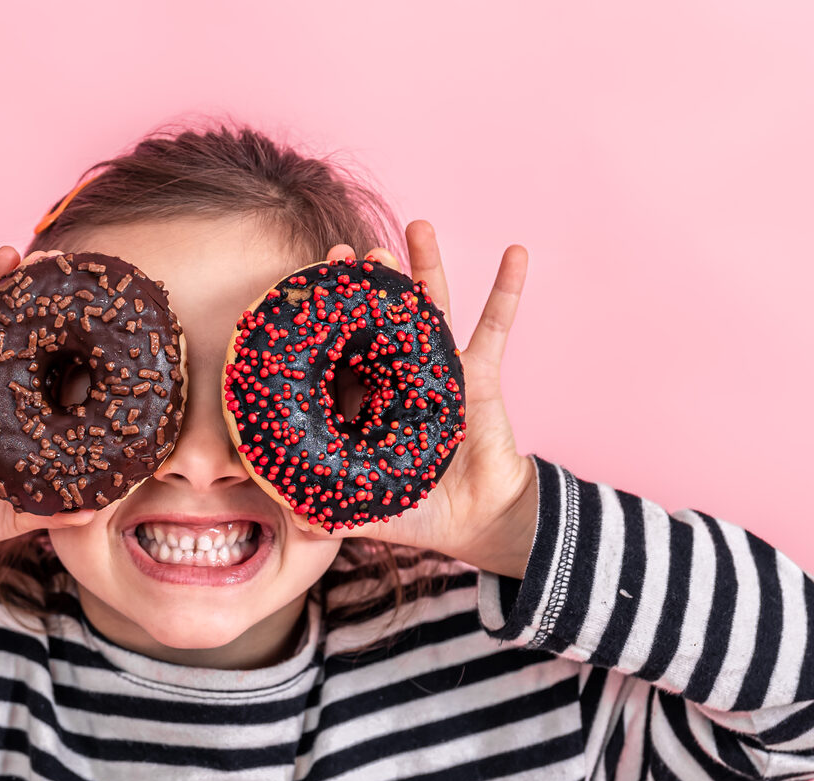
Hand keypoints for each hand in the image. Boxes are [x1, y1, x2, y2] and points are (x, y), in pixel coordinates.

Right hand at [0, 246, 95, 561]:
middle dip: (32, 290)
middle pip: (12, 323)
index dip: (68, 332)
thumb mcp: (21, 509)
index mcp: (15, 405)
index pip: (48, 358)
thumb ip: (54, 507)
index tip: (95, 302)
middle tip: (59, 261)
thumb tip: (95, 513)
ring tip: (9, 252)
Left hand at [285, 223, 537, 578]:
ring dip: (427, 266)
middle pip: (381, 318)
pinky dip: (507, 290)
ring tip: (417, 226)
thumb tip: (297, 519)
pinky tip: (515, 252)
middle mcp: (400, 376)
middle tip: (353, 250)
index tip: (312, 289)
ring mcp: (442, 368)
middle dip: (369, 283)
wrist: (479, 521)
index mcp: (368, 402)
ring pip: (433, 308)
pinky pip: (497, 326)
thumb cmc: (421, 511)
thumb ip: (334, 509)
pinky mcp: (482, 373)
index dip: (328, 323)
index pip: (340, 352)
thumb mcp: (371, 509)